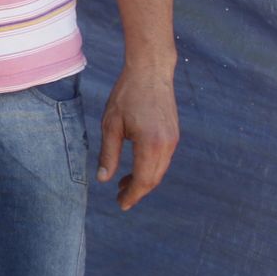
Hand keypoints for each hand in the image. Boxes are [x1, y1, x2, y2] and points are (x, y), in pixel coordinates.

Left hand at [96, 67, 179, 210]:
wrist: (151, 70)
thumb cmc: (127, 95)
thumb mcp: (111, 124)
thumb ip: (109, 154)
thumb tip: (103, 179)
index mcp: (151, 144)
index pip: (144, 180)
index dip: (132, 196)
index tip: (121, 205)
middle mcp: (167, 145)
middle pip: (154, 178)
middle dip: (138, 191)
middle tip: (120, 198)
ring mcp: (173, 139)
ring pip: (160, 169)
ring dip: (144, 180)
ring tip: (124, 184)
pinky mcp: (173, 133)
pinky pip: (163, 158)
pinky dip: (151, 167)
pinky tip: (137, 166)